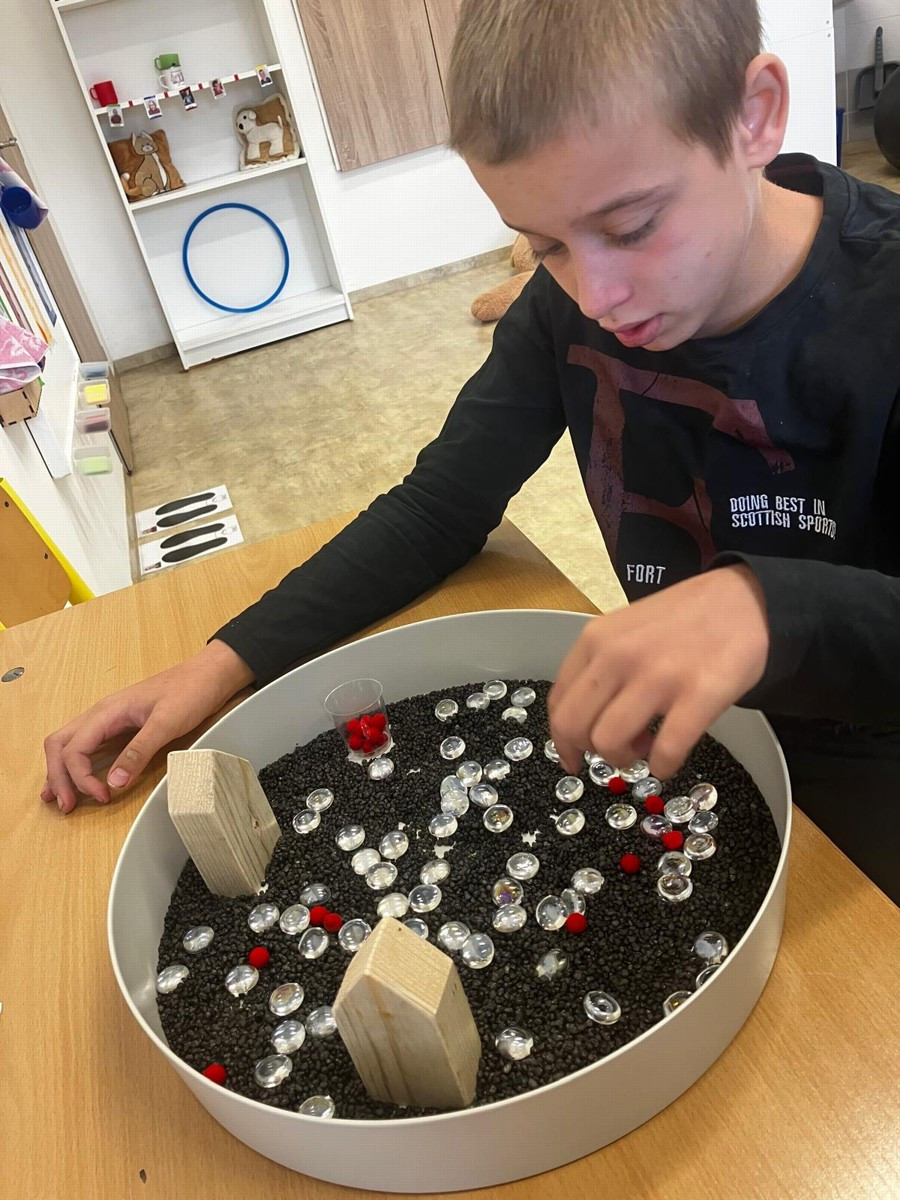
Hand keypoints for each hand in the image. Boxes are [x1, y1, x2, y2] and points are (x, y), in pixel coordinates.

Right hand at [42, 640, 254, 813]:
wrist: (210, 674)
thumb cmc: (191, 691)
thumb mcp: (167, 722)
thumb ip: (140, 750)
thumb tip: (114, 781)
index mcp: (107, 712)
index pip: (74, 750)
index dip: (81, 778)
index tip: (104, 796)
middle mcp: (101, 713)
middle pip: (59, 745)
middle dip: (58, 777)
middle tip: (66, 805)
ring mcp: (109, 718)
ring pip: (68, 744)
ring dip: (60, 770)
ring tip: (60, 797)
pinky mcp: (120, 724)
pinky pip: (86, 743)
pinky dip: (75, 763)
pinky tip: (77, 777)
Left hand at [547, 565, 768, 779]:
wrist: (745, 598)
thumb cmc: (685, 617)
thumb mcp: (626, 629)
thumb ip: (600, 666)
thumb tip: (584, 721)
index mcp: (596, 640)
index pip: (558, 702)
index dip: (562, 740)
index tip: (574, 757)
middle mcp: (618, 656)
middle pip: (574, 727)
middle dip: (591, 751)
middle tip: (618, 750)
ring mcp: (658, 676)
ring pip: (608, 742)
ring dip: (625, 759)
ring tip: (646, 746)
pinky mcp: (699, 695)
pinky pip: (665, 751)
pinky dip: (662, 766)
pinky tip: (670, 758)